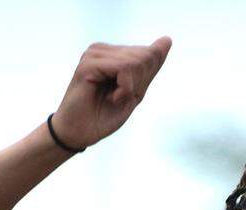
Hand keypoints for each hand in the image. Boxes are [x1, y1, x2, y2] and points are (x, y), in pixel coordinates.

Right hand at [51, 36, 171, 149]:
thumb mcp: (134, 93)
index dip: (145, 79)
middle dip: (139, 84)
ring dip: (131, 88)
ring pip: (136, 61)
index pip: (147, 54)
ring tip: (113, 99)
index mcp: (113, 54)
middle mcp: (104, 50)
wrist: (77, 135)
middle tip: (119, 99)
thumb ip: (149, 68)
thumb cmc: (103, 117)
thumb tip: (168, 39)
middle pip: (144, 56)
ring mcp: (95, 54)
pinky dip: (125, 89)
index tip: (128, 95)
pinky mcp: (89, 63)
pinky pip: (124, 68)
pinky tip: (112, 98)